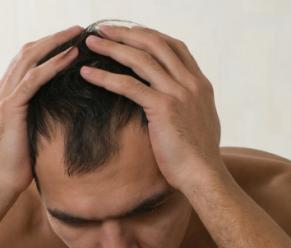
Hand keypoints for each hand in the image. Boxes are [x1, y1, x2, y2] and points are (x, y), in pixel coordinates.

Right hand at [0, 25, 82, 194]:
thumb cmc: (17, 166)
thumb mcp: (29, 134)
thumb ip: (38, 118)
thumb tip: (61, 113)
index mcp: (4, 96)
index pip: (26, 61)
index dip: (47, 48)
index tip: (70, 42)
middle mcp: (0, 91)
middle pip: (28, 52)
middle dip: (53, 38)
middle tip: (78, 29)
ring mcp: (3, 97)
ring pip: (30, 58)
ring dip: (56, 43)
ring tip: (78, 35)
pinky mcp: (10, 108)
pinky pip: (33, 79)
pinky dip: (53, 65)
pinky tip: (71, 57)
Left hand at [80, 25, 224, 191]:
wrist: (204, 176)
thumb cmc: (197, 158)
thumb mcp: (199, 123)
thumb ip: (188, 107)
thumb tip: (178, 106)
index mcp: (200, 84)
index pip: (174, 47)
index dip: (149, 36)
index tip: (129, 33)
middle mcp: (191, 82)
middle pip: (155, 44)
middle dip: (126, 33)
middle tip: (103, 29)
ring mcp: (178, 93)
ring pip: (140, 59)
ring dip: (112, 47)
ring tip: (91, 42)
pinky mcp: (163, 107)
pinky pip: (128, 85)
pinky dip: (105, 77)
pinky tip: (87, 74)